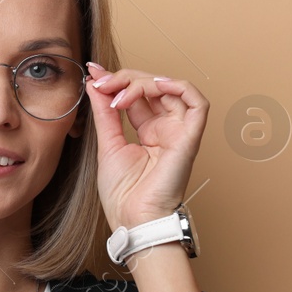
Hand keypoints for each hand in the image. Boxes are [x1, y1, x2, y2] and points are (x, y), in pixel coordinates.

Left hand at [84, 63, 207, 229]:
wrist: (132, 218)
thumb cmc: (123, 193)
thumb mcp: (107, 145)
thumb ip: (105, 114)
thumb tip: (96, 85)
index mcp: (148, 131)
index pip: (137, 95)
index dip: (117, 80)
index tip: (94, 73)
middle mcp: (166, 128)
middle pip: (153, 87)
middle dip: (125, 78)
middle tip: (102, 82)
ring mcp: (179, 131)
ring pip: (171, 89)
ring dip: (143, 83)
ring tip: (118, 93)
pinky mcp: (190, 138)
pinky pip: (198, 103)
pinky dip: (178, 87)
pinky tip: (153, 86)